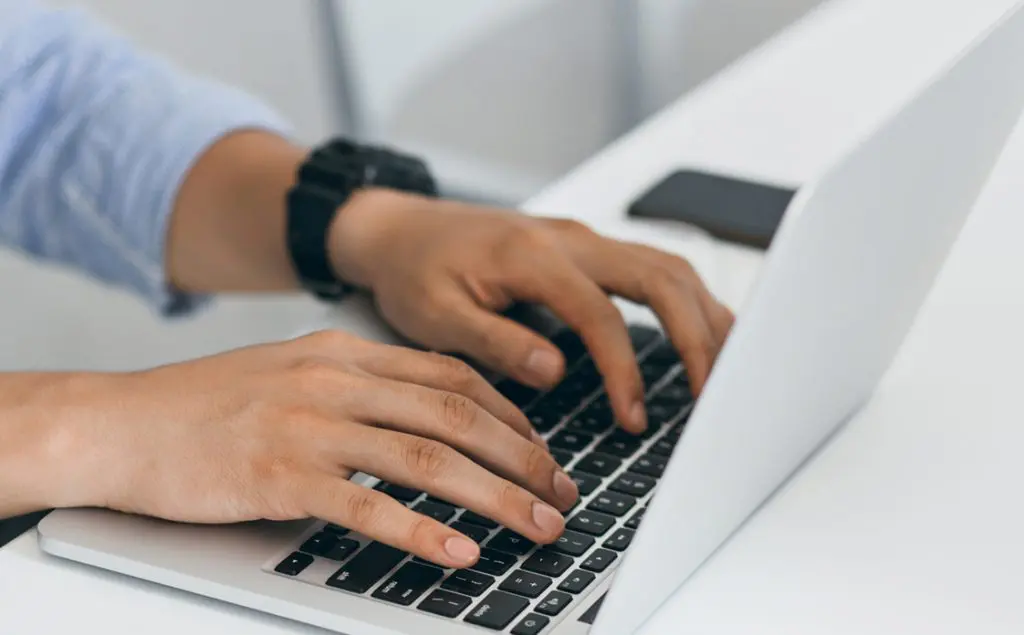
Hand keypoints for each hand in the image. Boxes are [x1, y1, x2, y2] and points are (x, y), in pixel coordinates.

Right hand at [47, 331, 576, 567]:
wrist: (120, 422)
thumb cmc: (203, 404)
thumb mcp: (290, 370)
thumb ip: (354, 386)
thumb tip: (418, 414)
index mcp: (343, 351)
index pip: (450, 374)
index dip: (510, 413)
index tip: (540, 446)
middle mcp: (335, 380)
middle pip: (456, 414)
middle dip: (522, 456)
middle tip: (560, 491)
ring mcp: (310, 425)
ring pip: (428, 457)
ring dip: (496, 495)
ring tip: (538, 525)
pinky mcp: (281, 476)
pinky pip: (368, 506)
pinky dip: (423, 531)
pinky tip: (461, 552)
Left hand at [330, 190, 734, 432]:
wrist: (401, 229)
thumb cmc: (413, 271)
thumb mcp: (436, 315)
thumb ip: (495, 342)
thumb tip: (554, 371)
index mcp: (531, 255)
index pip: (600, 313)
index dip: (625, 369)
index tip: (635, 418)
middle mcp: (569, 238)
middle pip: (659, 275)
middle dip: (696, 335)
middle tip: (714, 393)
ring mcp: (583, 238)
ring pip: (667, 265)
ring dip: (703, 313)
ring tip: (726, 368)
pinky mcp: (586, 248)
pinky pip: (653, 267)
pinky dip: (686, 300)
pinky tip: (702, 332)